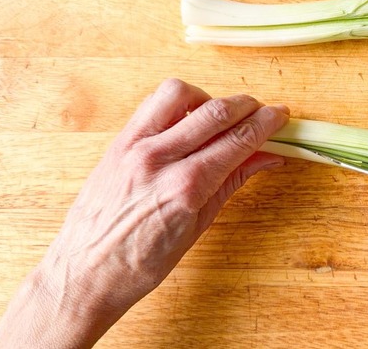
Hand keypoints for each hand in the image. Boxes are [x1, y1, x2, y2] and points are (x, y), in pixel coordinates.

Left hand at [0, 79, 289, 347]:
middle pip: (216, 112)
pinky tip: (188, 121)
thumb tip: (268, 158)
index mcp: (185, 187)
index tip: (282, 115)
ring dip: (208, 98)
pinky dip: (178, 104)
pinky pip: (152, 105)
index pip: (238, 141)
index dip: (267, 124)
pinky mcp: (117, 142)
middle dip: (248, 106)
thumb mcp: (199, 226)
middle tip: (263, 111)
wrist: (85, 274)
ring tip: (219, 116)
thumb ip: (233, 182)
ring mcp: (133, 146)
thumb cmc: (142, 262)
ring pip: (179, 93)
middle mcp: (159, 159)